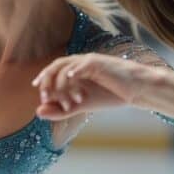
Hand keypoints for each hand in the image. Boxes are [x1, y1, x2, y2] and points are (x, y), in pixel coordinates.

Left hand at [31, 53, 151, 119]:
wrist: (135, 91)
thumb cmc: (110, 95)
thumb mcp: (81, 106)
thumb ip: (60, 110)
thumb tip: (38, 112)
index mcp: (74, 70)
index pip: (53, 71)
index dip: (43, 80)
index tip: (41, 96)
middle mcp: (79, 63)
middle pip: (56, 66)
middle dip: (47, 81)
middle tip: (46, 97)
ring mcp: (89, 61)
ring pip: (67, 67)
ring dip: (63, 84)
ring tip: (67, 103)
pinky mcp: (99, 63)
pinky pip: (83, 64)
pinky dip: (75, 70)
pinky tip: (71, 78)